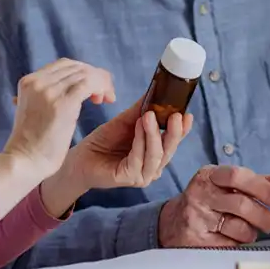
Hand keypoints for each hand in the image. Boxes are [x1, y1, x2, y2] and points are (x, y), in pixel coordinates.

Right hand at [1, 58, 115, 179]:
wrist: (24, 162)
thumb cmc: (31, 144)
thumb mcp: (34, 111)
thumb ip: (45, 96)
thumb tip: (66, 89)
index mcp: (29, 81)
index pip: (64, 65)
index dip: (84, 72)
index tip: (93, 90)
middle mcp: (38, 81)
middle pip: (77, 67)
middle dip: (95, 77)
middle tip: (104, 96)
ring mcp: (49, 90)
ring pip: (86, 73)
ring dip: (101, 83)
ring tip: (106, 99)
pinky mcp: (62, 103)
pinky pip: (90, 83)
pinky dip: (102, 87)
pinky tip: (105, 100)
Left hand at [64, 102, 193, 190]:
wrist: (82, 157)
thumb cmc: (105, 141)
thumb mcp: (126, 121)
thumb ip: (142, 110)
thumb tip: (156, 90)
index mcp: (157, 153)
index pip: (174, 141)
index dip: (183, 129)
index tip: (187, 114)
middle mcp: (154, 166)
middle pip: (169, 149)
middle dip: (173, 132)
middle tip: (174, 114)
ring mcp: (143, 175)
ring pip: (156, 155)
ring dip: (153, 134)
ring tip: (149, 115)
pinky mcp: (130, 178)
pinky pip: (139, 159)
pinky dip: (140, 141)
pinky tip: (138, 126)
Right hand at [158, 165, 269, 247]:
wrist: (172, 223)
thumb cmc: (208, 200)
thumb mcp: (228, 185)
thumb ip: (258, 182)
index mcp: (209, 176)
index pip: (238, 175)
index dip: (262, 187)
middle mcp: (200, 194)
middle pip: (242, 204)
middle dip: (263, 216)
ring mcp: (197, 217)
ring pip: (238, 228)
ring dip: (251, 233)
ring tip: (248, 231)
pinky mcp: (196, 240)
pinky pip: (229, 245)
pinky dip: (238, 243)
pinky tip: (233, 238)